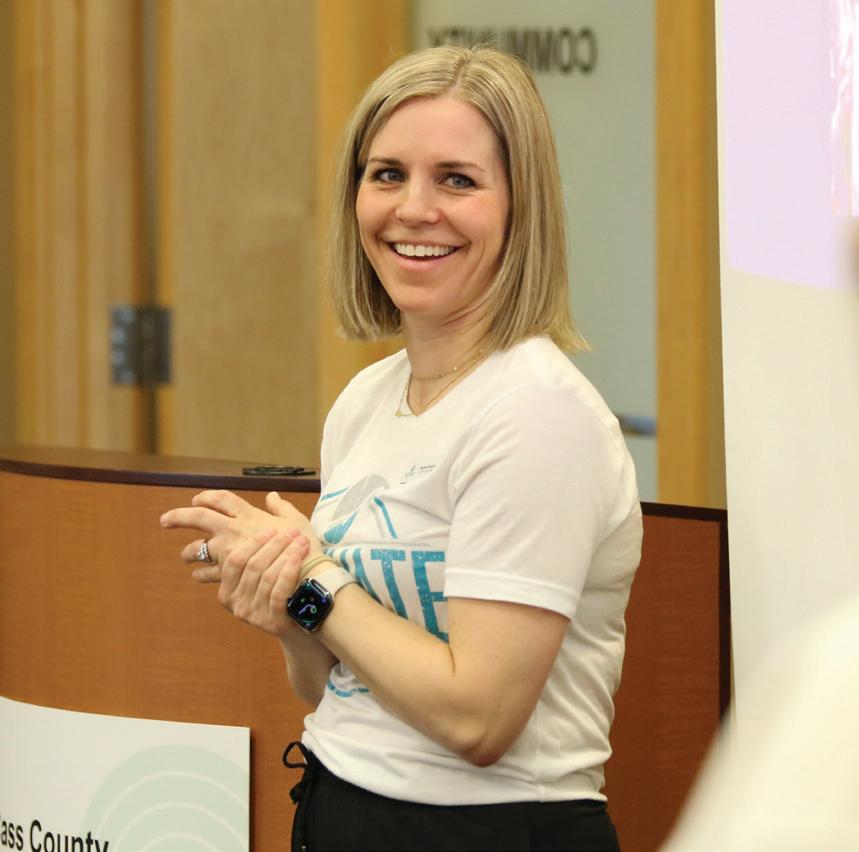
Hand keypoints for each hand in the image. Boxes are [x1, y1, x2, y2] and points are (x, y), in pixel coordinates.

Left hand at [159, 489, 319, 581]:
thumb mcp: (296, 519)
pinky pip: (207, 572)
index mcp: (249, 515)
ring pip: (197, 548)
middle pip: (198, 517)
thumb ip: (281, 507)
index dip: (207, 497)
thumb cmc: (304, 544)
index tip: (197, 500)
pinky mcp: (229, 572)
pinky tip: (198, 575)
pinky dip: (201, 574)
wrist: (304, 573)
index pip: (222, 499)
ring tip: (185, 556)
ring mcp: (229, 551)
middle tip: (165, 521)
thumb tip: (272, 496)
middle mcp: (233, 530)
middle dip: (178, 517)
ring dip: (189, 552)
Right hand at [217, 527, 310, 636]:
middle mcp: (235, 601)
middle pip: (250, 565)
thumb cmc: (288, 583)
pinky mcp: (271, 622)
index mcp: (229, 586)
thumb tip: (272, 494)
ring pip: (265, 577)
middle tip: (291, 533)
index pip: (233, 559)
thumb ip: (269, 526)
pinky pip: (278, 592)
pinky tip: (298, 559)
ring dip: (284, 555)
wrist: (305, 617)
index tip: (272, 529)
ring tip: (301, 543)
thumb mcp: (273, 556)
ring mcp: (252, 613)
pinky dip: (288, 572)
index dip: (253, 542)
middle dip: (272, 546)